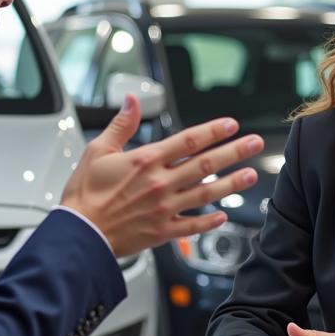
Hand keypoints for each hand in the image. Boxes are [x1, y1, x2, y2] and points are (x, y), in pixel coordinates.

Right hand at [62, 95, 263, 255]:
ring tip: (251, 175)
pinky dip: (209, 221)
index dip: (213, 131)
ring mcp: (164, 208)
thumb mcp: (98, 151)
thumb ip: (121, 125)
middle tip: (255, 143)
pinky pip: (192, 226)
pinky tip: (223, 215)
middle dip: (234, 152)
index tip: (231, 125)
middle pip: (206, 164)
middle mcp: (160, 183)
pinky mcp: (162, 231)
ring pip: (206, 193)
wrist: (79, 234)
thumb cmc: (85, 195)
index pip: (188, 141)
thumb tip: (131, 101)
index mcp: (146, 161)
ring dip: (232, 183)